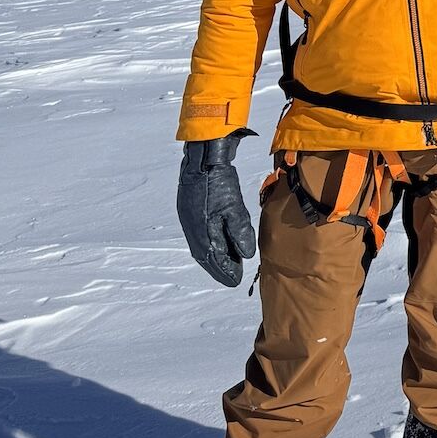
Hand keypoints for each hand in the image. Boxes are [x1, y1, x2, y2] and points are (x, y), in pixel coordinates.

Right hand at [178, 133, 256, 286]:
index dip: (224, 270)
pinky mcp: (192, 209)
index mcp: (199, 231)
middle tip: (233, 277)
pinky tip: (220, 243)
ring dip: (216, 256)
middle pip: (206, 254)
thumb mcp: (233, 208)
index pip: (212, 258)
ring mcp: (190, 218)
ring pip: (203, 245)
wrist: (203, 157)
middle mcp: (192, 228)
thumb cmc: (218, 182)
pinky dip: (211, 243)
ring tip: (230, 263)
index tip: (236, 281)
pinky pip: (202, 234)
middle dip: (220, 267)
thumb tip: (246, 255)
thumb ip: (239, 232)